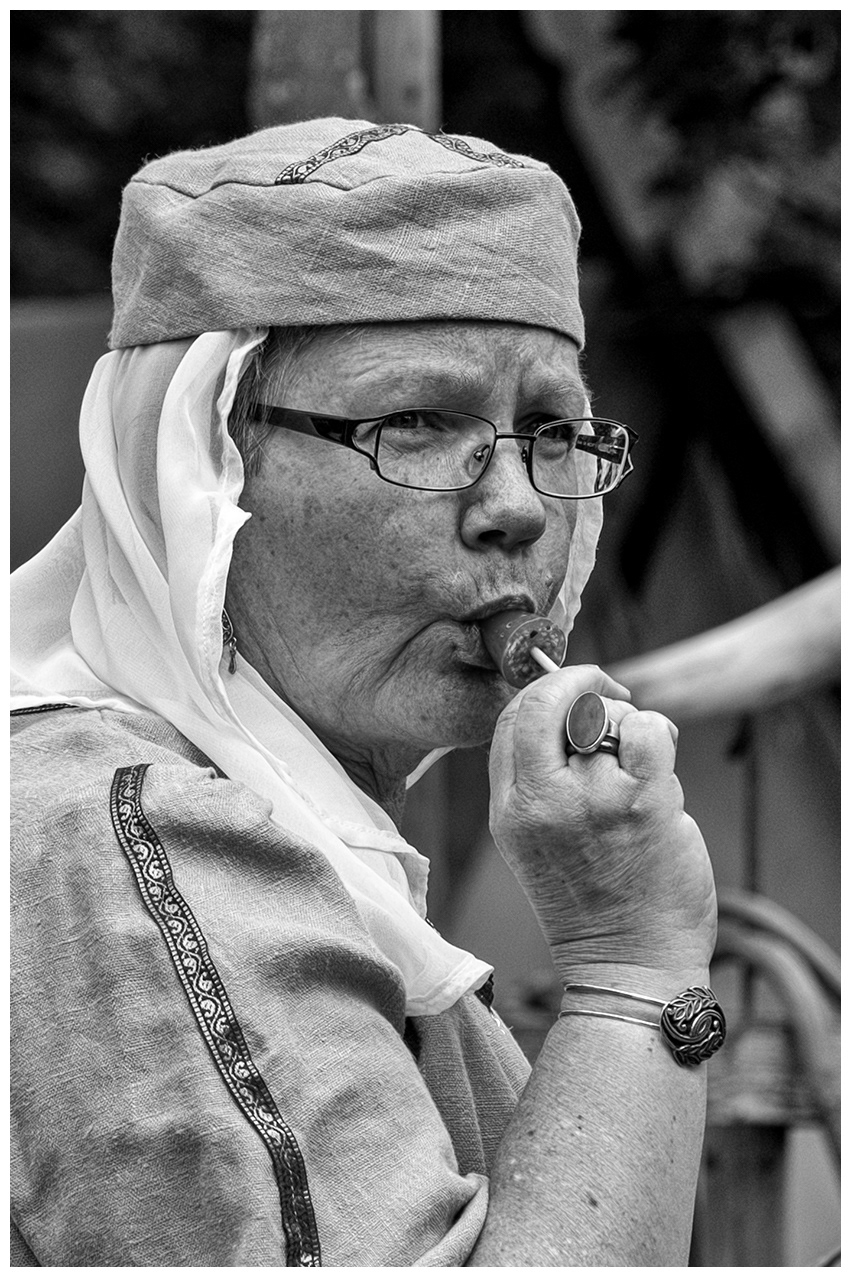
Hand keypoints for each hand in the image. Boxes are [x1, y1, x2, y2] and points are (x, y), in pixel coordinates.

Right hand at [488, 665, 716, 982]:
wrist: (631, 965)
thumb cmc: (594, 901)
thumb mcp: (534, 842)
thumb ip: (538, 780)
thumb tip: (570, 709)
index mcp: (509, 811)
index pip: (510, 719)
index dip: (543, 691)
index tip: (573, 693)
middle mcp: (541, 802)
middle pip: (546, 701)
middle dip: (580, 679)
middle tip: (608, 690)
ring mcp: (591, 801)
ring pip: (606, 716)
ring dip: (628, 726)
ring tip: (639, 768)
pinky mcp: (642, 805)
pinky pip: (646, 728)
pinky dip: (657, 730)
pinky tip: (660, 758)